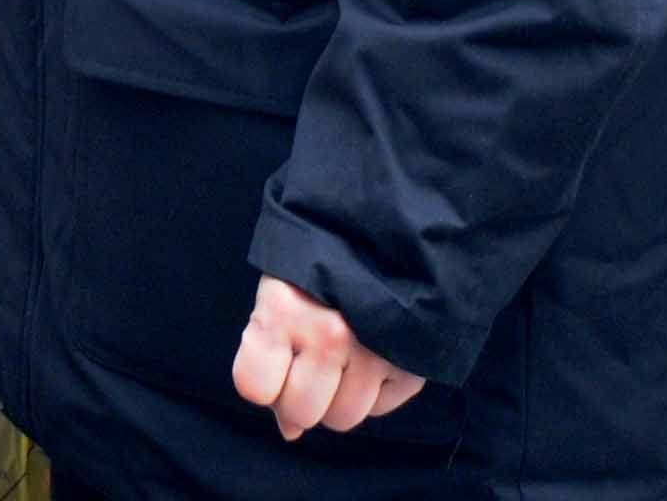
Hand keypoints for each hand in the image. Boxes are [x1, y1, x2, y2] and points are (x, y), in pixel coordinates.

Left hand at [232, 277, 426, 439]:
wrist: (385, 236)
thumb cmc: (316, 271)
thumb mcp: (277, 296)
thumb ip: (270, 359)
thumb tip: (289, 430)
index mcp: (282, 311)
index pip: (254, 387)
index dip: (261, 381)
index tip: (271, 361)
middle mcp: (328, 335)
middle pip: (300, 412)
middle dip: (298, 397)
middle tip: (307, 364)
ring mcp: (374, 351)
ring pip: (342, 418)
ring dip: (337, 399)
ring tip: (341, 359)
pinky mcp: (411, 364)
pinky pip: (380, 408)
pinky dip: (372, 393)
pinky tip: (370, 358)